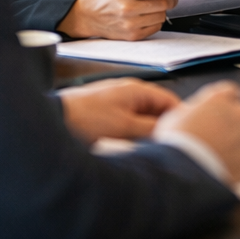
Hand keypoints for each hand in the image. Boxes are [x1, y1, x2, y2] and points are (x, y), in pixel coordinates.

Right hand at [57, 0, 178, 39]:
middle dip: (171, 0)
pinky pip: (155, 28)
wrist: (93, 17)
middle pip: (160, 4)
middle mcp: (127, 9)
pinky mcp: (132, 36)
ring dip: (163, 11)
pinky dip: (157, 21)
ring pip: (160, 16)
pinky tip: (151, 17)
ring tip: (159, 7)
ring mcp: (130, 24)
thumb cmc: (110, 0)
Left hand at [60, 78, 180, 142]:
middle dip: (159, 128)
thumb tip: (169, 131)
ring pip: (140, 119)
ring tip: (140, 148)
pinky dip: (130, 134)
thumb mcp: (125, 127)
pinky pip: (126, 123)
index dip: (179, 116)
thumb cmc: (86, 118)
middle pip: (155, 111)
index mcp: (137, 90)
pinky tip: (124, 147)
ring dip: (143, 133)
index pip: (169, 100)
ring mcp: (116, 102)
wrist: (54, 119)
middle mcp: (129, 93)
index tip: (184, 133)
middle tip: (162, 146)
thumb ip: (150, 128)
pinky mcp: (105, 113)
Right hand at [156, 81, 239, 182]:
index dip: (224, 102)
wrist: (184, 172)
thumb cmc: (177, 145)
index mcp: (218, 98)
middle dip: (232, 121)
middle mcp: (236, 112)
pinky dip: (239, 160)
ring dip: (236, 141)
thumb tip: (192, 112)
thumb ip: (191, 109)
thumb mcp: (175, 117)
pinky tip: (224, 166)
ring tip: (217, 155)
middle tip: (217, 135)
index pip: (230, 91)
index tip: (220, 110)